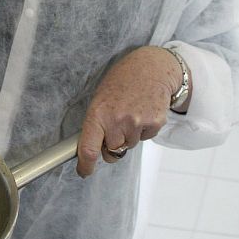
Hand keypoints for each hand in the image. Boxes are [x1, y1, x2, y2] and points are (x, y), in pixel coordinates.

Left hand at [76, 46, 184, 176]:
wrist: (152, 67)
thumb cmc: (122, 80)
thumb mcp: (100, 97)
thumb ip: (96, 122)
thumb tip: (91, 146)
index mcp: (98, 113)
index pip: (89, 148)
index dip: (86, 165)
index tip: (84, 171)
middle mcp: (117, 121)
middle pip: (112, 152)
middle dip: (111, 147)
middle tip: (114, 127)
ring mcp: (137, 123)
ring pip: (129, 145)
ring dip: (128, 136)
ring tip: (130, 112)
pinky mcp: (154, 124)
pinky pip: (144, 138)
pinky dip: (143, 129)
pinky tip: (142, 111)